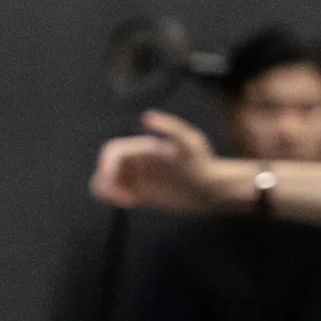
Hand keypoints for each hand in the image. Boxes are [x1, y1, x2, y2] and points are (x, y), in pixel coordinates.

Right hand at [90, 111, 232, 211]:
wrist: (214, 188)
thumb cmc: (204, 163)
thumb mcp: (192, 143)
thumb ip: (172, 128)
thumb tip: (146, 117)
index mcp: (143, 147)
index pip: (113, 152)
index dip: (108, 165)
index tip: (116, 181)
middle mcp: (138, 160)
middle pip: (107, 167)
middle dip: (107, 181)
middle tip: (124, 198)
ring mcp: (139, 176)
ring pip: (107, 181)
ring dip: (108, 190)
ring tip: (126, 201)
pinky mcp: (141, 192)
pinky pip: (117, 194)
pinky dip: (114, 198)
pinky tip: (133, 203)